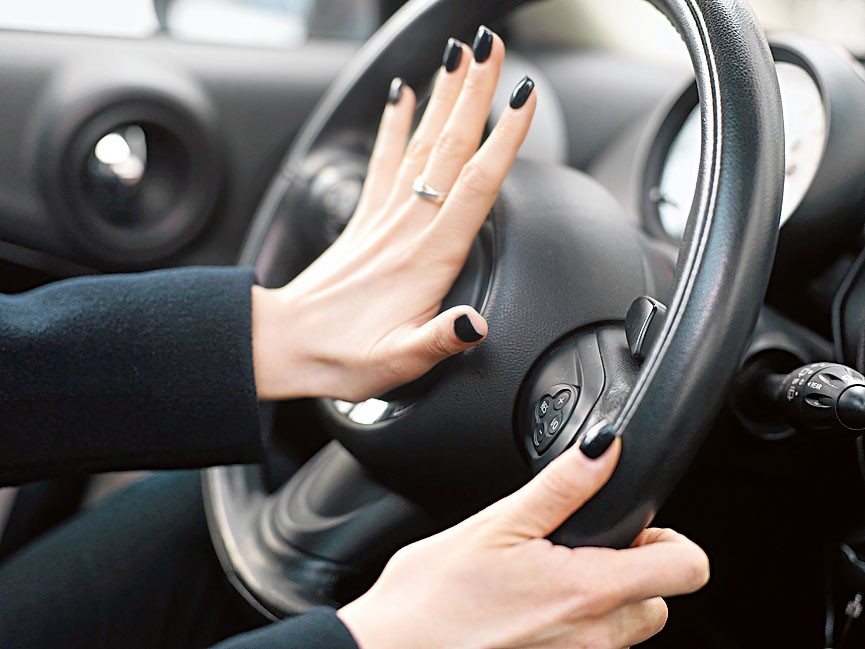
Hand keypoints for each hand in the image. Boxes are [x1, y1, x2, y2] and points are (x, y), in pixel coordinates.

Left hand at [252, 27, 536, 401]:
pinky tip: (401, 93)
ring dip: (443, 95)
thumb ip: (441, 340)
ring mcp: (385, 217)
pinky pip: (383, 158)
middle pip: (451, 147)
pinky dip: (394, 123)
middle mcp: (409, 226)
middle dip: (475, 92)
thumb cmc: (346, 356)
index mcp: (430, 256)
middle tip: (492, 46)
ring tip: (458, 54)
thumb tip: (475, 325)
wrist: (286, 344)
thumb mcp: (400, 362)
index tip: (524, 96)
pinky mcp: (365, 217)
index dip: (505, 138)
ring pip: (422, 143)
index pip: (477, 183)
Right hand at [338, 434, 709, 648]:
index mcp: (588, 591)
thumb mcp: (497, 525)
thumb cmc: (431, 599)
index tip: (632, 528)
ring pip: (625, 628)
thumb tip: (606, 448)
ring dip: (602, 601)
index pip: (688, 568)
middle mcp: (595, 639)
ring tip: (543, 580)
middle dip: (631, 570)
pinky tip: (528, 610)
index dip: (669, 539)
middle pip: (658, 600)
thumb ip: (562, 487)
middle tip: (575, 551)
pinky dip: (575, 626)